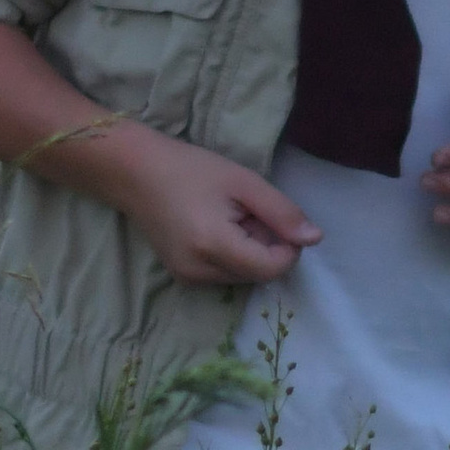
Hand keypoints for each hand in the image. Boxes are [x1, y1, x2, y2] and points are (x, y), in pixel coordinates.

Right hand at [110, 131, 322, 286]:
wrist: (135, 173)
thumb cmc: (191, 170)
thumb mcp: (243, 182)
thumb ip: (281, 212)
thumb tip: (314, 238)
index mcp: (215, 247)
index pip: (272, 268)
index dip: (288, 247)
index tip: (277, 217)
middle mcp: (201, 273)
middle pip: (259, 274)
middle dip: (265, 246)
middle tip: (246, 211)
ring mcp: (189, 279)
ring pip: (243, 276)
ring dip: (249, 251)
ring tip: (228, 217)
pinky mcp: (183, 277)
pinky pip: (223, 274)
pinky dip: (230, 255)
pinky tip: (214, 227)